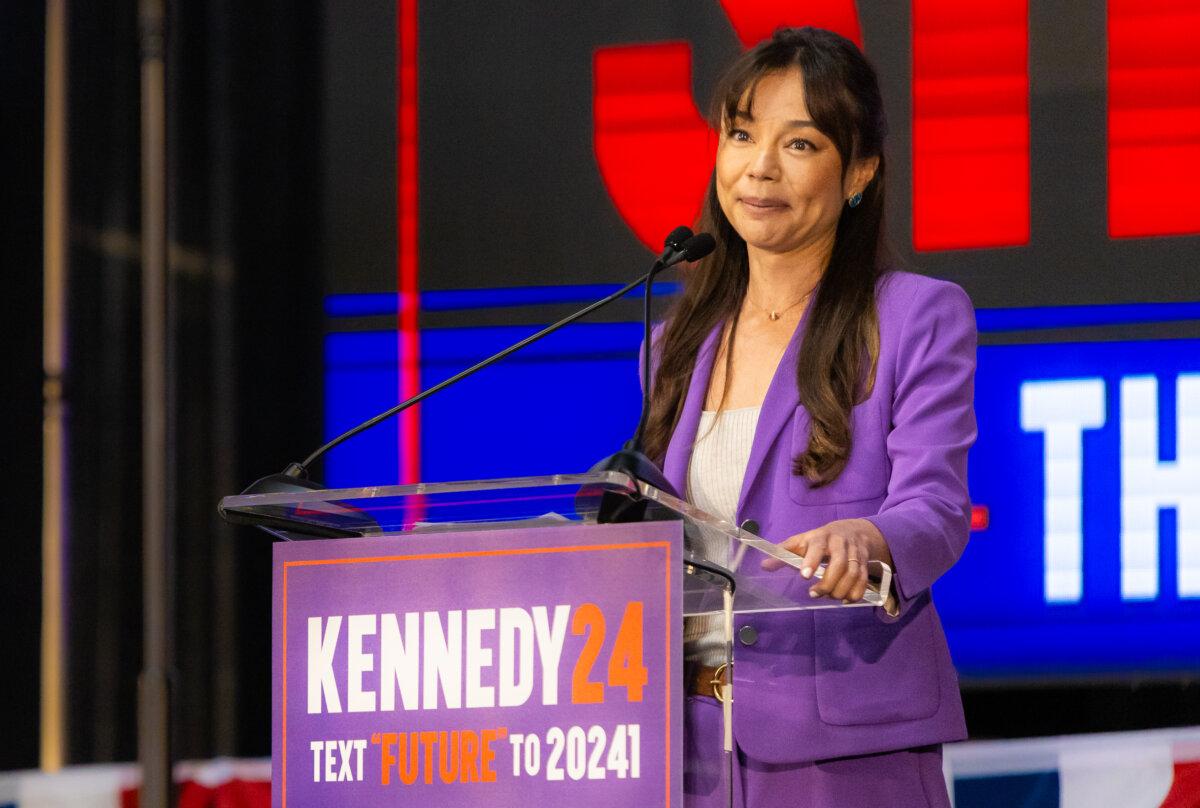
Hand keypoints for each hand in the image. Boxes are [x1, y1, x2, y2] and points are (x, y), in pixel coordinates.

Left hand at [760, 518, 892, 602]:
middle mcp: (840, 544)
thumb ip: (783, 553)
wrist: (853, 531)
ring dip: (840, 590)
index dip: (812, 561)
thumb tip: (764, 565)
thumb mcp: (801, 542)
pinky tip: (845, 600)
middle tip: (813, 594)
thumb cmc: (820, 539)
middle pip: (839, 564)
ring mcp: (855, 553)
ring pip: (853, 573)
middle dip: (827, 582)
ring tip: (828, 597)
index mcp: (821, 537)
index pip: (818, 547)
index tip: (805, 576)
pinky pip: (864, 580)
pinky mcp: (865, 564)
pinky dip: (856, 593)